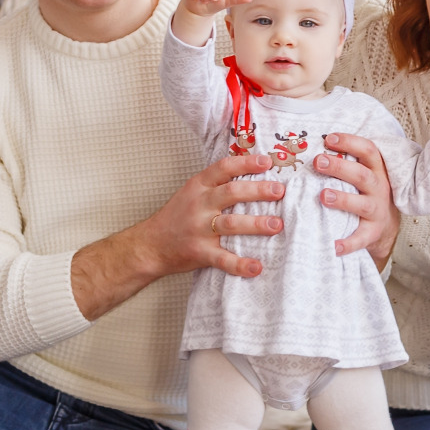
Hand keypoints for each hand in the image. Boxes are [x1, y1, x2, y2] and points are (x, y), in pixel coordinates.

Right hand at [140, 152, 284, 277]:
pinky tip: (256, 267)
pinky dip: (240, 264)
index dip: (246, 163)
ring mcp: (199, 229)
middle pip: (231, 193)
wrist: (149, 244)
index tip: (267, 161)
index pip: (223, 168)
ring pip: (231, 224)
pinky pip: (222, 259)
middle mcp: (199, 204)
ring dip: (256, 224)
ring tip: (277, 225)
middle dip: (258, 191)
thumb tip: (254, 174)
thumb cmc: (176, 216)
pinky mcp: (199, 252)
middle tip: (280, 191)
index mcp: (198, 186)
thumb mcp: (192, 192)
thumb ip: (216, 184)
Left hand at [315, 132, 400, 264]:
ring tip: (323, 196)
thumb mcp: (363, 173)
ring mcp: (377, 211)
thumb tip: (312, 144)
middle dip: (340, 167)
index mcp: (376, 170)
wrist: (386, 226)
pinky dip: (348, 243)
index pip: (368, 150)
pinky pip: (360, 238)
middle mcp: (378, 188)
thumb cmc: (366, 193)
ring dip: (343, 199)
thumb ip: (346, 161)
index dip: (350, 142)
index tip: (329, 139)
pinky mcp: (372, 232)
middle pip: (362, 175)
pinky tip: (333, 246)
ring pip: (362, 204)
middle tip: (318, 161)